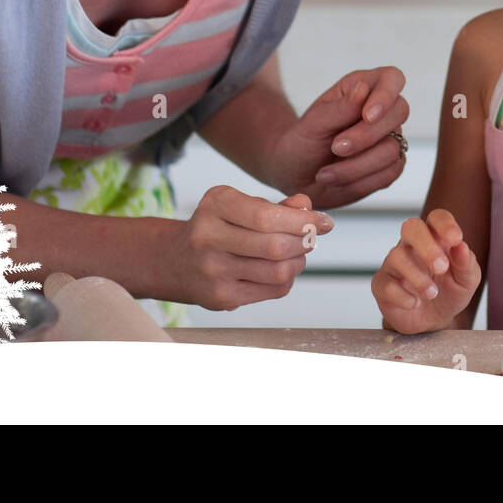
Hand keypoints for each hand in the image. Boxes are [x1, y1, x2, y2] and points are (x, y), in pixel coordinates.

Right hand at [165, 187, 332, 311]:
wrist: (176, 261)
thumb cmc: (220, 227)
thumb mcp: (242, 205)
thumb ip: (277, 205)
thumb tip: (307, 205)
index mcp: (216, 204)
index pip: (267, 216)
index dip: (303, 220)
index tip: (325, 221)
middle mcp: (208, 237)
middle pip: (275, 246)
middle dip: (304, 241)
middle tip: (313, 237)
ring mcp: (212, 271)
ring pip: (277, 271)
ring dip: (299, 261)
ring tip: (298, 252)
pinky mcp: (220, 297)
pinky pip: (272, 290)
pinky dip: (287, 279)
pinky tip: (282, 269)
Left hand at [268, 67, 410, 210]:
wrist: (296, 176)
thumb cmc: (302, 142)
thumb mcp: (313, 124)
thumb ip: (340, 107)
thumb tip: (363, 89)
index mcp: (362, 87)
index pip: (391, 78)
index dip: (386, 95)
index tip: (367, 116)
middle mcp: (381, 111)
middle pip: (399, 112)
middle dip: (366, 136)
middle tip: (336, 148)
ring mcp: (389, 138)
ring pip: (393, 149)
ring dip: (356, 166)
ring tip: (325, 173)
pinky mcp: (390, 165)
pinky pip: (390, 173)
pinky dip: (361, 181)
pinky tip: (338, 180)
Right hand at [372, 208, 481, 334]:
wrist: (433, 322)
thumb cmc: (450, 293)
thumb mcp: (467, 281)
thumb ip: (467, 263)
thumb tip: (461, 246)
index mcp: (435, 238)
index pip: (436, 218)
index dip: (445, 224)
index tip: (456, 239)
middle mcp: (412, 246)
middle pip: (411, 227)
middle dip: (426, 245)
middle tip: (441, 267)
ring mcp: (394, 264)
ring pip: (397, 256)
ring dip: (417, 277)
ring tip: (432, 294)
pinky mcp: (381, 284)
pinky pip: (385, 284)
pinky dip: (402, 296)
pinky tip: (414, 303)